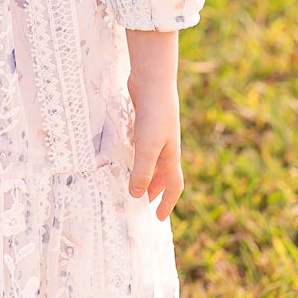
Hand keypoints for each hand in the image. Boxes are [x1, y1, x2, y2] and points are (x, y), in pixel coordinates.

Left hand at [125, 30, 183, 220]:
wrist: (152, 80)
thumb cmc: (153, 114)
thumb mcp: (147, 146)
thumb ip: (142, 171)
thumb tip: (136, 196)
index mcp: (171, 156)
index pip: (174, 185)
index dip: (167, 203)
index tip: (157, 218)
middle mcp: (166, 146)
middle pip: (163, 175)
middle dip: (155, 191)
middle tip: (141, 203)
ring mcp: (156, 134)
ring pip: (152, 161)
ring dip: (144, 175)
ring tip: (131, 183)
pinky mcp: (144, 123)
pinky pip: (141, 146)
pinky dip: (136, 156)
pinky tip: (124, 155)